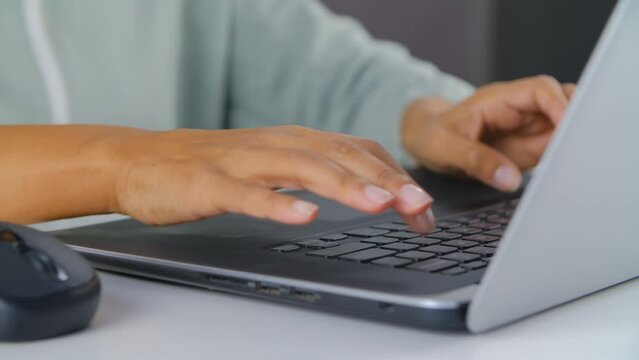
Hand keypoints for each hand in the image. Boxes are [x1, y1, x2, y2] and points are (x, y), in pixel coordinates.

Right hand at [105, 126, 435, 231]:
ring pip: (301, 169)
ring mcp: (241, 163)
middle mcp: (274, 145)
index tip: (422, 207)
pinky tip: (305, 217)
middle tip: (420, 206)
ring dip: (344, 186)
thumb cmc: (210, 166)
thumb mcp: (271, 164)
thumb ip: (311, 170)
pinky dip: (278, 205)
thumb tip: (362, 185)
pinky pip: (247, 195)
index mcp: (292, 141)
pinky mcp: (209, 184)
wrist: (140, 160)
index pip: (354, 151)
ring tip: (380, 205)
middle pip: (338, 156)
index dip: (393, 176)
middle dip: (385, 181)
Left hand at [402, 75, 575, 190]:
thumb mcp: (445, 148)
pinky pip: (556, 148)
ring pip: (565, 126)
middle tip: (580, 150)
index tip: (570, 128)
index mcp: (498, 100)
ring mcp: (527, 128)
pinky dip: (565, 158)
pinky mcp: (529, 148)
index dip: (560, 104)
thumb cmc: (433, 136)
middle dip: (576, 122)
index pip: (541, 89)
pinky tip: (566, 173)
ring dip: (573, 142)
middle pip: (563, 103)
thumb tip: (508, 179)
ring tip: (574, 165)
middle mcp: (519, 110)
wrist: (426, 141)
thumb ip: (475, 160)